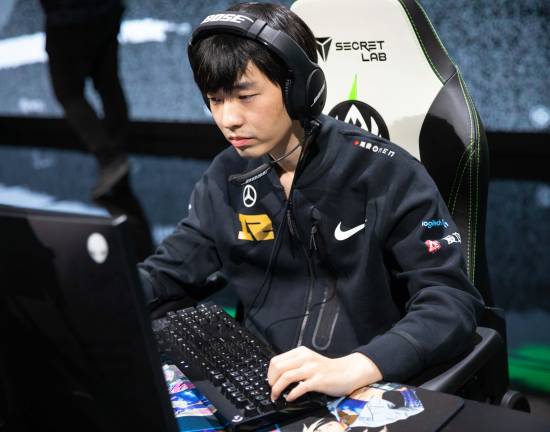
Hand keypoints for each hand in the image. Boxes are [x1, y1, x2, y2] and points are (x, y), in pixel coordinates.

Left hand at [267, 346, 382, 401]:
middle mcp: (305, 358)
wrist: (346, 372)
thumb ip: (295, 364)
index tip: (270, 381)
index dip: (269, 373)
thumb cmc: (327, 369)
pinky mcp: (318, 380)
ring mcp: (312, 369)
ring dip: (277, 389)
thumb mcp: (308, 360)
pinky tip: (290, 398)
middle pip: (278, 368)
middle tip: (272, 390)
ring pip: (286, 377)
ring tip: (276, 396)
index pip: (276, 360)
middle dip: (271, 381)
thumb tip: (277, 375)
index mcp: (301, 352)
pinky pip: (299, 388)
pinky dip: (291, 395)